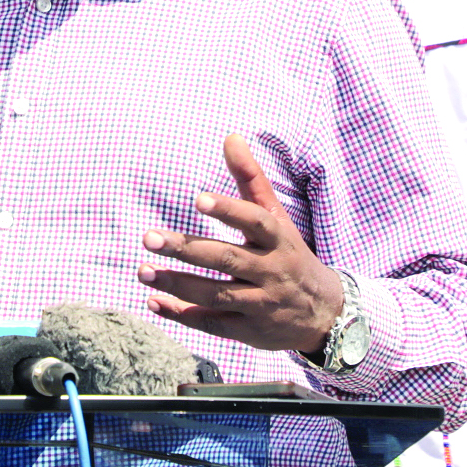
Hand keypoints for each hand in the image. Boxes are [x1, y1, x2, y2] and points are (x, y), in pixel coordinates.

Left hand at [137, 134, 343, 353]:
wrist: (324, 312)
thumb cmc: (289, 254)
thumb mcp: (277, 217)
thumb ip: (251, 179)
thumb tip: (230, 136)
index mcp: (278, 239)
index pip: (255, 221)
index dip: (228, 210)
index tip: (198, 199)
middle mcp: (271, 271)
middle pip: (226, 259)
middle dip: (186, 249)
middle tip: (149, 237)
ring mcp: (260, 303)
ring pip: (215, 293)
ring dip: (177, 283)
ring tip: (142, 270)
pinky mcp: (249, 330)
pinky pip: (213, 322)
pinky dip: (182, 314)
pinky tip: (154, 301)